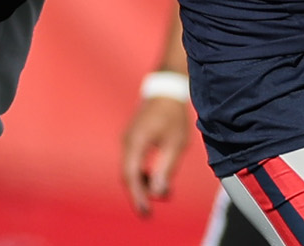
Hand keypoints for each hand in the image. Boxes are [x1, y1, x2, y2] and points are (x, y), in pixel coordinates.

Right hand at [121, 96, 191, 216]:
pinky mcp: (133, 139)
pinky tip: (153, 180)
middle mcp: (127, 141)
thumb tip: (158, 193)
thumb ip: (166, 168)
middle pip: (127, 174)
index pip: (131, 175)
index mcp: (136, 142)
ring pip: (129, 169)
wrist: (167, 91)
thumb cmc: (173, 116)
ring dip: (141, 184)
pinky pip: (132, 161)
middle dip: (138, 193)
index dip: (137, 195)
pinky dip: (141, 174)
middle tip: (148, 212)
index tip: (145, 212)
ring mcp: (128, 139)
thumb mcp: (175, 144)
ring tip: (158, 194)